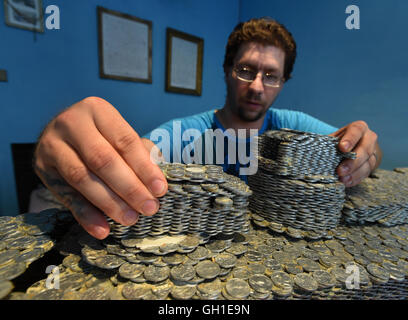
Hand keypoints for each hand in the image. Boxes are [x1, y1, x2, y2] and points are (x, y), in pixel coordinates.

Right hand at [34, 97, 167, 238]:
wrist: (60, 134)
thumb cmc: (100, 136)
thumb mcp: (119, 134)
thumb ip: (140, 153)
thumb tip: (156, 180)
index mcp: (97, 110)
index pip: (125, 141)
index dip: (144, 167)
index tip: (160, 189)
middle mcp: (71, 124)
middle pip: (103, 160)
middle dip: (129, 188)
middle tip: (148, 208)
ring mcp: (52, 146)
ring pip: (83, 178)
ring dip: (109, 203)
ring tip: (130, 219)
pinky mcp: (43, 169)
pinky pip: (66, 197)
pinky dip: (85, 216)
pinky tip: (102, 230)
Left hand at [329, 120, 381, 186]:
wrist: (354, 146)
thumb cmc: (340, 140)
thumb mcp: (334, 137)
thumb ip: (328, 142)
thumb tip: (312, 149)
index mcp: (359, 128)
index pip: (356, 131)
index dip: (350, 139)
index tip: (342, 148)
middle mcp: (369, 138)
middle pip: (365, 150)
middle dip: (352, 162)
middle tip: (340, 170)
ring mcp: (373, 152)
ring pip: (367, 163)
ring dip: (354, 173)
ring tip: (342, 179)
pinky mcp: (373, 164)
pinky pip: (366, 173)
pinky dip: (356, 178)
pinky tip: (347, 182)